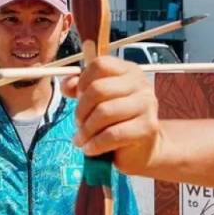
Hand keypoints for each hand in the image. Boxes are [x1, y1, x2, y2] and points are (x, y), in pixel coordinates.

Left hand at [60, 55, 161, 176]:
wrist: (141, 149)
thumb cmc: (117, 121)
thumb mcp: (98, 101)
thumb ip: (80, 89)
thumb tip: (66, 86)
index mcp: (128, 70)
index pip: (100, 65)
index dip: (82, 81)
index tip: (78, 98)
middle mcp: (141, 83)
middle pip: (99, 89)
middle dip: (81, 110)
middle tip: (78, 123)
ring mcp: (147, 104)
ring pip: (104, 112)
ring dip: (86, 130)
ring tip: (81, 139)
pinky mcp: (148, 127)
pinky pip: (113, 134)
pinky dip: (95, 144)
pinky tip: (90, 149)